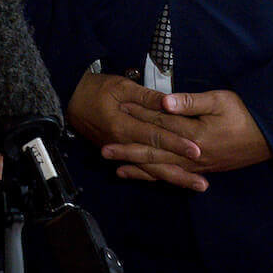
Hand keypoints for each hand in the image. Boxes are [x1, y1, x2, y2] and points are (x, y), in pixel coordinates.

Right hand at [66, 70, 203, 190]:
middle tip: (203, 183)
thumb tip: (169, 102)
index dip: (176, 143)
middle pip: (155, 162)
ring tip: (194, 185)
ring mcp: (120, 150)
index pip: (155, 137)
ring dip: (173, 179)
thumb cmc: (96, 89)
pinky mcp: (118, 152)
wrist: (69, 99)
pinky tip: (171, 181)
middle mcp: (123, 143)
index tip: (197, 150)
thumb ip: (145, 96)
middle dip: (180, 173)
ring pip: (149, 170)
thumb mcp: (121, 86)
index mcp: (123, 125)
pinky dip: (155, 176)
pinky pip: (139, 168)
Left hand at [103, 87, 272, 190]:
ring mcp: (197, 165)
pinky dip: (156, 177)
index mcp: (195, 135)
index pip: (160, 124)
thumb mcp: (221, 100)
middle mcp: (193, 155)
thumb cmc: (246, 114)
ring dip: (138, 168)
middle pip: (155, 152)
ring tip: (116, 168)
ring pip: (162, 168)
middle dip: (128, 150)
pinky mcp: (202, 169)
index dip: (138, 117)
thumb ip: (191, 102)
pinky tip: (142, 177)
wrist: (271, 138)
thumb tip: (164, 100)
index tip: (118, 111)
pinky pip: (174, 176)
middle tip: (104, 150)